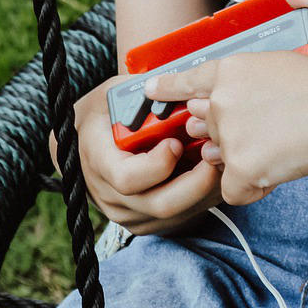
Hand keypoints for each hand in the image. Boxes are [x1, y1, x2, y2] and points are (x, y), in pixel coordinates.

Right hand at [51, 76, 221, 233]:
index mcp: (98, 161)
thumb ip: (141, 93)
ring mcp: (129, 213)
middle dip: (197, 182)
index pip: (127, 178)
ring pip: (176, 215)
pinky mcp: (147, 221)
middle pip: (161, 204)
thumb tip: (180, 85)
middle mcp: (111, 195)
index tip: (176, 142)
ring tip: (220, 163)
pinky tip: (212, 175)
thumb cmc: (104, 115)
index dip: (158, 164)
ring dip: (205, 190)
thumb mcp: (113, 95)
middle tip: (215, 155)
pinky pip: (181, 217)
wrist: (87, 144)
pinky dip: (202, 198)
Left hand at [146, 51, 307, 205]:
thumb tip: (213, 106)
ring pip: (223, 160)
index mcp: (230, 70)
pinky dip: (256, 189)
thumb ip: (241, 82)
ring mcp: (228, 135)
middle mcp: (221, 100)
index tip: (150, 89)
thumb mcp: (278, 65)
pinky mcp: (241, 168)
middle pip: (209, 128)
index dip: (167, 86)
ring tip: (284, 145)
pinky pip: (235, 191)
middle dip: (230, 135)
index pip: (186, 79)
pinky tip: (282, 169)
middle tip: (270, 131)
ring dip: (247, 161)